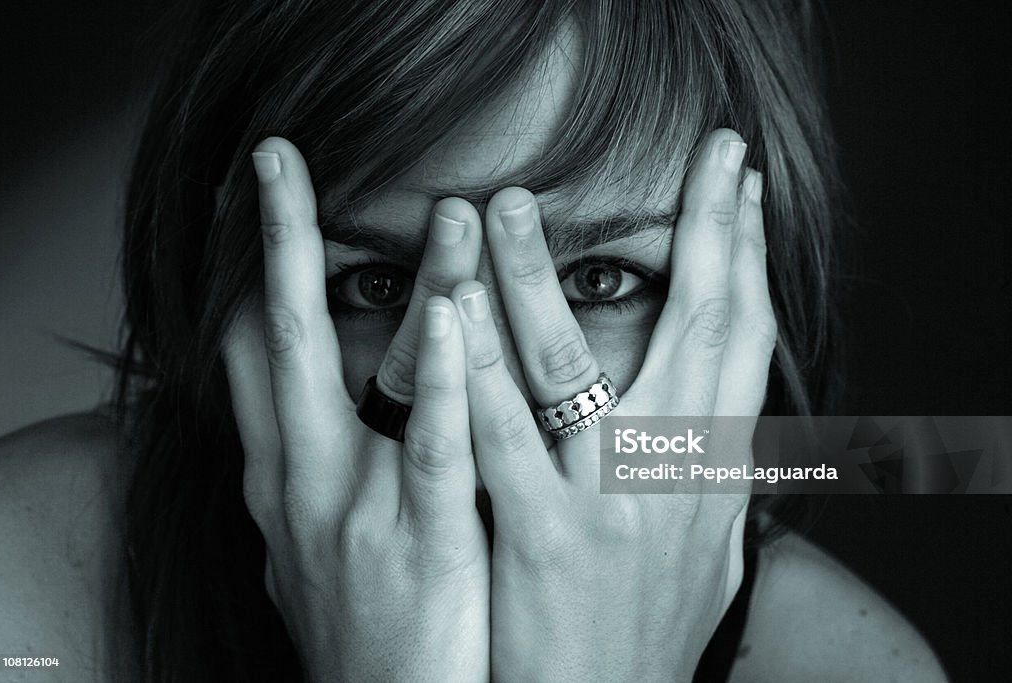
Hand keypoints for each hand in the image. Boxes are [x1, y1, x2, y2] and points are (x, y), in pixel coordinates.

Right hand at [221, 138, 488, 681]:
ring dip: (417, 285)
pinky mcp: (416, 539)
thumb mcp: (315, 544)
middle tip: (274, 159)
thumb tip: (311, 418)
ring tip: (448, 208)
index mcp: (283, 474)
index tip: (254, 201)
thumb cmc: (360, 630)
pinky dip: (436, 378)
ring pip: (373, 375)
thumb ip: (319, 471)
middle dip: (276, 244)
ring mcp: (353, 507)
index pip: (252, 353)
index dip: (247, 271)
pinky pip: (428, 447)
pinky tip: (451, 317)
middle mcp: (301, 478)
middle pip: (280, 338)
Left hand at [448, 129, 771, 680]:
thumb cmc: (648, 637)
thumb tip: (729, 426)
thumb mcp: (705, 561)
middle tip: (706, 150)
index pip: (747, 342)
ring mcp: (608, 506)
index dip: (750, 257)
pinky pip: (503, 440)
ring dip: (542, 277)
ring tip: (513, 204)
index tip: (742, 188)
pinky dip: (476, 368)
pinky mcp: (541, 541)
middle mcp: (676, 477)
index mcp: (715, 474)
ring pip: (577, 365)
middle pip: (701, 327)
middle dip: (708, 229)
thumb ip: (713, 486)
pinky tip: (451, 309)